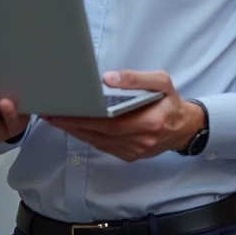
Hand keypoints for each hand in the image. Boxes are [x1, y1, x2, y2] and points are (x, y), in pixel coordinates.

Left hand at [43, 70, 204, 162]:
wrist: (185, 127)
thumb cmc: (170, 101)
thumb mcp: (161, 81)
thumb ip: (135, 79)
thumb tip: (107, 79)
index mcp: (149, 122)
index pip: (110, 122)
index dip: (84, 118)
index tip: (64, 110)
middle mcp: (141, 140)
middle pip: (99, 134)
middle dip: (72, 124)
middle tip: (50, 114)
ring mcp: (135, 151)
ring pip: (98, 142)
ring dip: (75, 131)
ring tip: (56, 119)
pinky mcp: (130, 155)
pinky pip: (103, 147)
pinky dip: (87, 137)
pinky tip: (74, 127)